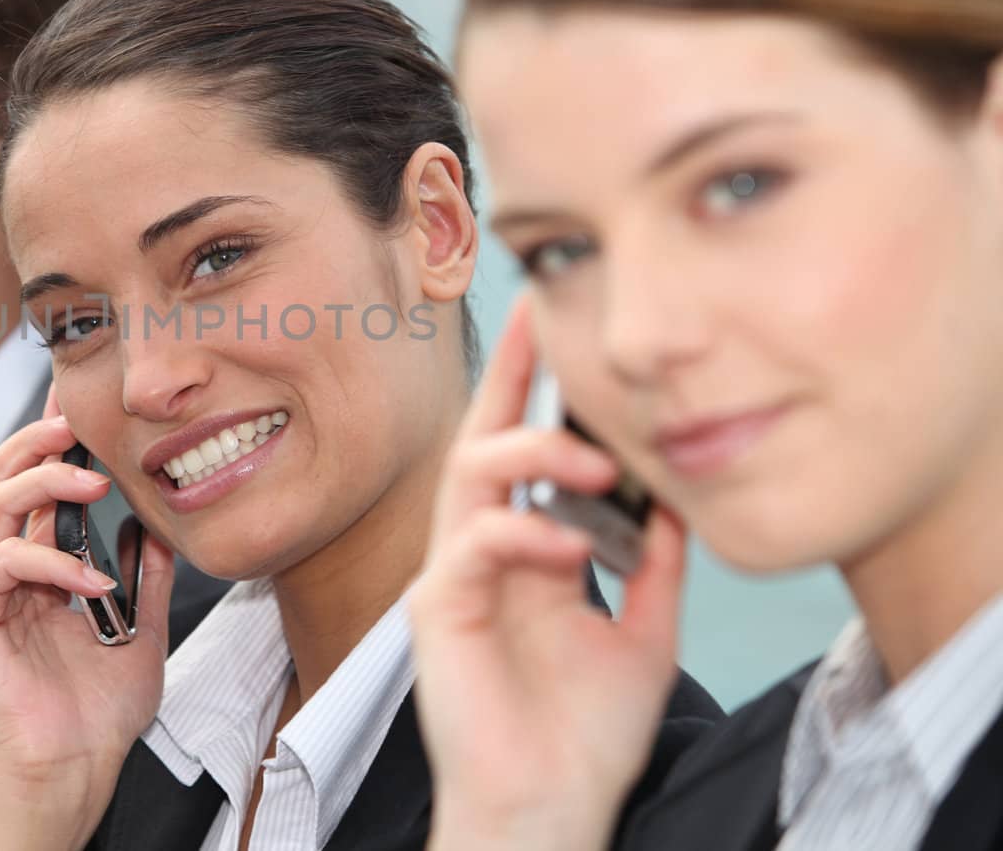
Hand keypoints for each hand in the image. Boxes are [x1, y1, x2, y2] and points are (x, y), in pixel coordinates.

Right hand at [0, 390, 173, 849]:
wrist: (75, 765)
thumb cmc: (99, 706)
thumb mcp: (140, 625)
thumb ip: (143, 573)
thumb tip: (160, 522)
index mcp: (32, 563)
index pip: (31, 482)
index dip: (50, 440)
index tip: (84, 407)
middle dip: (36, 438)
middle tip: (78, 423)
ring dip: (44, 480)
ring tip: (94, 484)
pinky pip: (2, 563)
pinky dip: (52, 564)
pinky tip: (91, 585)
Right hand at [409, 297, 686, 850]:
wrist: (550, 807)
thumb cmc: (582, 735)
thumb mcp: (644, 632)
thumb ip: (655, 564)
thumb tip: (676, 496)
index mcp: (524, 551)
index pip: (526, 450)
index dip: (535, 385)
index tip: (553, 317)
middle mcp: (480, 550)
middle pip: (483, 438)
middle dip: (509, 373)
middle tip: (538, 313)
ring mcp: (453, 577)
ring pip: (470, 477)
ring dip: (531, 454)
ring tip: (595, 465)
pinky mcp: (438, 614)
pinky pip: (472, 548)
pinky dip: (522, 535)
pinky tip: (570, 549)